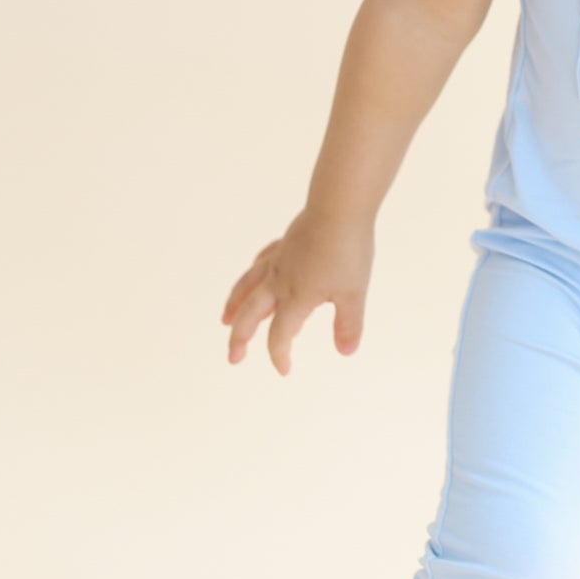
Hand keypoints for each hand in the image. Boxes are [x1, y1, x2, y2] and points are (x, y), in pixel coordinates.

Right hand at [221, 206, 375, 374]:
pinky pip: (262, 262)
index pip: (280, 335)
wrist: (339, 207)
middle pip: (251, 315)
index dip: (279, 356)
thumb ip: (348, 324)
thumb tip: (346, 353)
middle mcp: (280, 281)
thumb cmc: (348, 250)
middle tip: (234, 358)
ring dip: (235, 306)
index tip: (284, 370)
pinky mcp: (285, 244)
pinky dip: (254, 274)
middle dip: (240, 338)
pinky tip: (255, 274)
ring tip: (226, 319)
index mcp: (296, 297)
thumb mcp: (354, 292)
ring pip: (248, 287)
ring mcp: (280, 260)